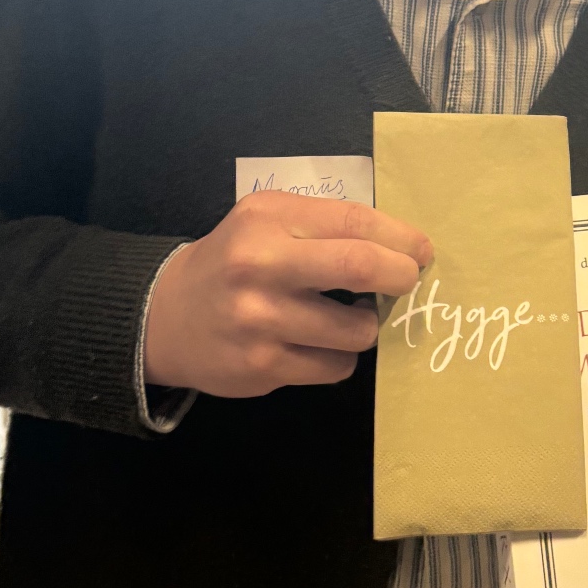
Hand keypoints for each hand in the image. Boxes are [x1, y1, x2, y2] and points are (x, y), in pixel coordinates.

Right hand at [144, 191, 431, 397]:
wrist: (166, 316)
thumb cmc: (233, 260)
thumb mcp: (266, 221)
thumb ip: (323, 224)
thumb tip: (399, 244)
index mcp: (267, 220)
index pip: (353, 222)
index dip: (400, 238)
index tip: (421, 251)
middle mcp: (261, 266)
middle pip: (359, 266)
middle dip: (400, 276)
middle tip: (407, 282)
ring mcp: (261, 320)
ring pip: (356, 330)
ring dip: (367, 325)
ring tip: (349, 318)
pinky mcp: (262, 366)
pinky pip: (335, 366)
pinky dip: (340, 357)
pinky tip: (319, 344)